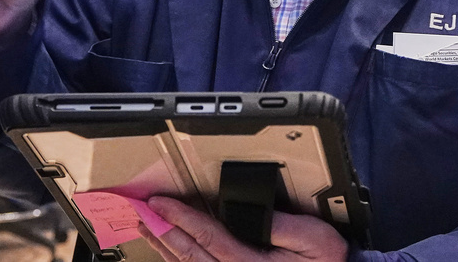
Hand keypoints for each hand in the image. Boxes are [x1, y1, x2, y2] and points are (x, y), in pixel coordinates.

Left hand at [142, 197, 347, 261]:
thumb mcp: (314, 238)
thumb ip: (282, 224)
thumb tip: (253, 210)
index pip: (207, 236)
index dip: (180, 217)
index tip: (161, 203)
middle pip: (189, 254)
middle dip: (163, 231)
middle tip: (143, 213)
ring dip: (166, 248)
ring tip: (148, 230)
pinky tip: (172, 254)